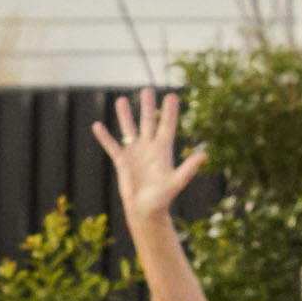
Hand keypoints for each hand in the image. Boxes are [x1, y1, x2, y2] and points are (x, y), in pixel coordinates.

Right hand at [93, 88, 199, 251]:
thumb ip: (188, 168)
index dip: (169, 112)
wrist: (146, 211)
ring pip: (129, 129)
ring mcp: (135, 153)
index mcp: (164, 151)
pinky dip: (105, 137)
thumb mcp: (176, 182)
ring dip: (125, 115)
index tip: (172, 96)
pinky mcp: (122, 161)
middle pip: (148, 122)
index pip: (167, 126)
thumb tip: (204, 155)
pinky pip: (112, 146)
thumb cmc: (163, 199)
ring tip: (120, 99)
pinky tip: (98, 125)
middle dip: (147, 106)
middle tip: (147, 89)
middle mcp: (149, 148)